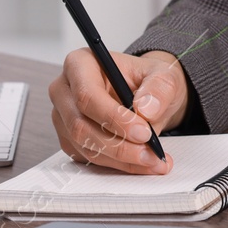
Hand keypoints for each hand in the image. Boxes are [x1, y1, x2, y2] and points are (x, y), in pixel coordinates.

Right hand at [48, 48, 187, 173]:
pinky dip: (117, 164)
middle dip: (119, 144)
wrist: (148, 96)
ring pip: (85, 146)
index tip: (143, 131)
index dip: (114, 117)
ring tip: (152, 159)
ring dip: (121, 158)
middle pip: (81, 125)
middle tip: (150, 152)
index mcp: (80, 64)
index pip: (87, 95)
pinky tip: (140, 162)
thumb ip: (158, 88)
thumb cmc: (147, 80)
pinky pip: (88, 158)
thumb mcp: (163, 75)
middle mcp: (65, 90)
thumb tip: (146, 109)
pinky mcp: (70, 139)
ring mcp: (64, 117)